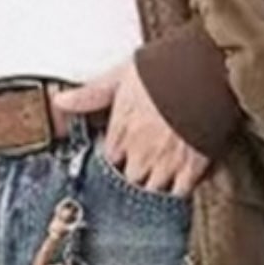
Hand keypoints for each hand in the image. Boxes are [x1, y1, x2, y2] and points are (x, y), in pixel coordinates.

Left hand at [51, 61, 209, 198]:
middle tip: (145, 164)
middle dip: (135, 173)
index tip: (125, 154)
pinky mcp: (191, 168)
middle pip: (129, 179)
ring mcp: (166, 162)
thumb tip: (59, 101)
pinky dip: (177, 191)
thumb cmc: (163, 71)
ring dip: (154, 185)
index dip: (118, 157)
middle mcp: (140, 151)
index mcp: (122, 131)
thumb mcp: (120, 76)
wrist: (204, 72)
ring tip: (162, 173)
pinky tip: (179, 181)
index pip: (110, 160)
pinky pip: (178, 194)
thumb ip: (90, 94)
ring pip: (151, 190)